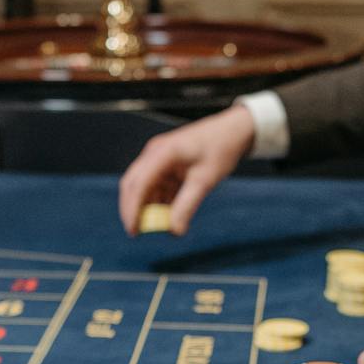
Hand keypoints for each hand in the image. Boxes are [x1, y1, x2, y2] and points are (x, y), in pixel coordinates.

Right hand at [116, 105, 254, 235]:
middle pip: (132, 184)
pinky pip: (155, 185)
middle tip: (136, 232)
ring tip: (160, 224)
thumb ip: (186, 206)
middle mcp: (154, 153)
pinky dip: (158, 200)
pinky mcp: (164, 164)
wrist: (231, 131)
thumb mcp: (204, 181)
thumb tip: (174, 231)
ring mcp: (158, 158)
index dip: (132, 209)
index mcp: (163, 153)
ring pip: (142, 187)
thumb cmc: (219, 150)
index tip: (134, 231)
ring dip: (147, 206)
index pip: (138, 183)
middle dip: (132, 209)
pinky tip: (169, 212)